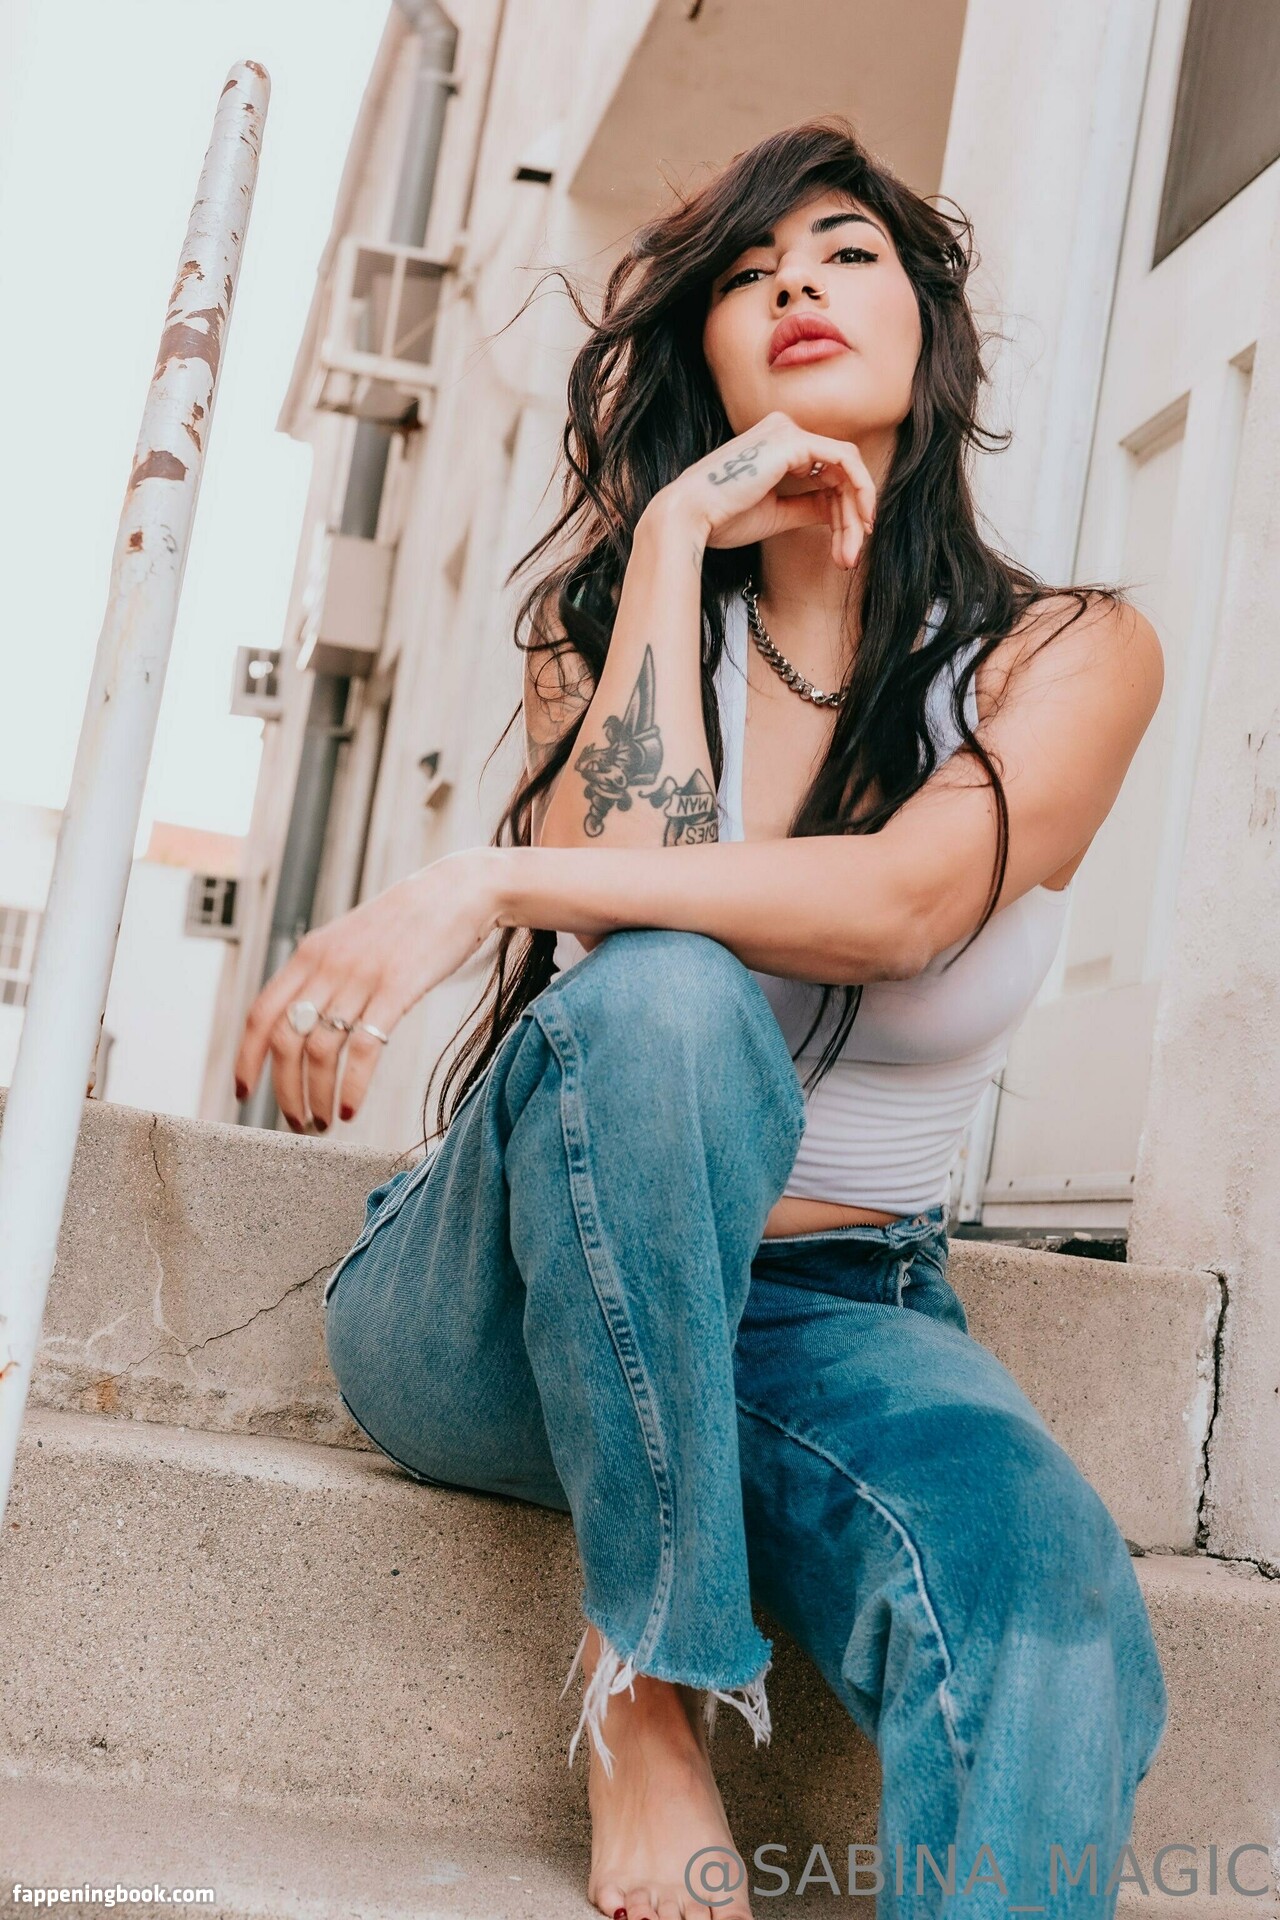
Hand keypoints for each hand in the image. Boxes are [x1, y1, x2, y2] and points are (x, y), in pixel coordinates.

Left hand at [233, 849, 501, 1131]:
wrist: (459, 890)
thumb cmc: (409, 922)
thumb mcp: (352, 939)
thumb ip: (325, 973)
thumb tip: (304, 1019)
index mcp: (310, 953)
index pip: (260, 1014)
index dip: (245, 1059)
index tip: (243, 1093)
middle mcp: (327, 965)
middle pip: (284, 1042)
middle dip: (284, 1092)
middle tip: (298, 1123)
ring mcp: (361, 977)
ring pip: (319, 1051)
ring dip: (315, 1097)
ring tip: (325, 1122)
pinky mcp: (397, 989)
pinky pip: (363, 1049)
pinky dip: (352, 1087)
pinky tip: (352, 1108)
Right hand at [652, 411, 876, 568]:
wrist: (691, 517)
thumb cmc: (723, 518)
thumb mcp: (778, 513)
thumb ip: (808, 506)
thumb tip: (837, 512)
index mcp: (776, 446)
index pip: (825, 472)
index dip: (843, 510)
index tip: (848, 545)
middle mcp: (784, 431)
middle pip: (839, 471)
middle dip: (852, 516)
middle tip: (851, 555)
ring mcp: (788, 432)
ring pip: (846, 468)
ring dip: (855, 511)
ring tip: (850, 550)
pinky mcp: (793, 441)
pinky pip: (844, 460)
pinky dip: (859, 489)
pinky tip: (859, 520)